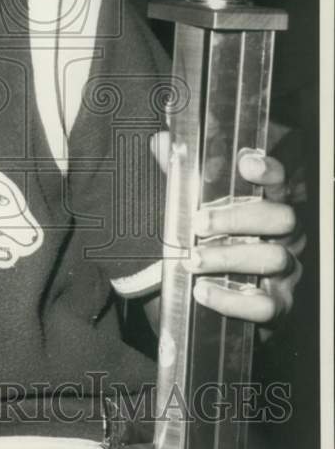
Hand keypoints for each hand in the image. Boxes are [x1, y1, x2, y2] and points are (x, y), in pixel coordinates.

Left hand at [151, 132, 303, 326]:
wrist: (215, 288)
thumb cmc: (212, 239)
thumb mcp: (196, 203)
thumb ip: (182, 174)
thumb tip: (161, 143)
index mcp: (270, 204)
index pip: (280, 181)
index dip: (269, 171)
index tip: (246, 163)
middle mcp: (286, 235)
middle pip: (282, 218)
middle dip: (238, 218)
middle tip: (198, 222)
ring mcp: (287, 270)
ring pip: (274, 258)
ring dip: (229, 258)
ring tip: (193, 259)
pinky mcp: (278, 304)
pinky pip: (265, 306)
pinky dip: (232, 300)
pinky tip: (202, 291)